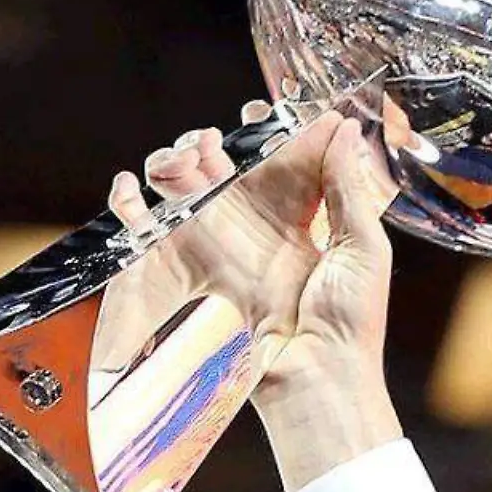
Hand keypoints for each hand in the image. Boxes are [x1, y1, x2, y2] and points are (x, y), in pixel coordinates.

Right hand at [106, 103, 402, 491]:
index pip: (281, 164)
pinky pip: (152, 235)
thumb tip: (342, 127)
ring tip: (181, 156)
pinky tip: (128, 189)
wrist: (317, 381)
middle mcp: (258, 233)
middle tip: (209, 138)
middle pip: (224, 172)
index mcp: (302, 223)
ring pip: (185, 193)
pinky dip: (131, 208)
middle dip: (208, 145)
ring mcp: (221, 253)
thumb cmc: (351, 323)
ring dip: (173, 165)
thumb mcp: (363, 248)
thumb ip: (348, 187)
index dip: (269, 134)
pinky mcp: (192, 277)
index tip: (262, 110)